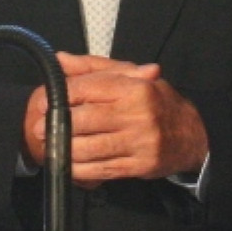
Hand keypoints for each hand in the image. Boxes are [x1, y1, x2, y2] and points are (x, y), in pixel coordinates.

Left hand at [22, 52, 208, 183]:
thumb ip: (94, 68)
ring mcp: (140, 142)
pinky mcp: (139, 166)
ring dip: (64, 150)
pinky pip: (101, 170)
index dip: (61, 97)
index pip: (87, 89)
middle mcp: (138, 114)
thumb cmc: (155, 102)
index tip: (45, 103)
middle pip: (85, 120)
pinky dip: (80, 169)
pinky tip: (69, 164)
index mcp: (134, 87)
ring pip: (90, 148)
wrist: (192, 134)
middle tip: (39, 128)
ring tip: (50, 146)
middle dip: (57, 125)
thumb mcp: (131, 76)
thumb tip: (59, 60)